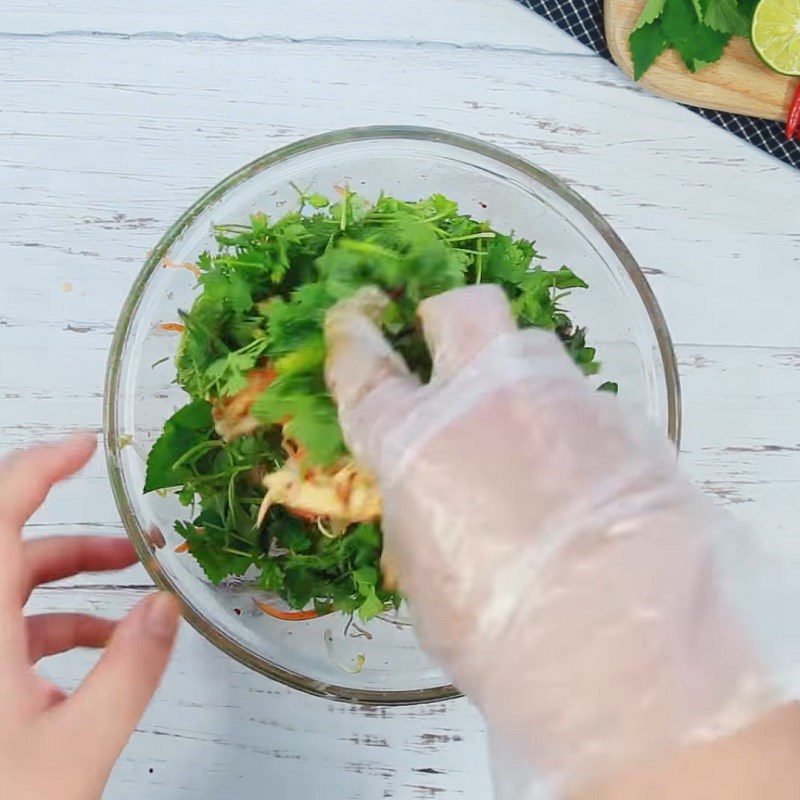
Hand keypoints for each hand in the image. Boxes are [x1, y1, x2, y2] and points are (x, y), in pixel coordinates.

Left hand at [0, 434, 179, 799]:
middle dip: (80, 543)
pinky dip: (53, 630)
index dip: (39, 468)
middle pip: (13, 551)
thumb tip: (165, 607)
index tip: (83, 447)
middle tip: (135, 546)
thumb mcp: (78, 745)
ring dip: (71, 588)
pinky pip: (7, 632)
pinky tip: (97, 655)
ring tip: (131, 602)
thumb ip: (130, 669)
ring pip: (11, 590)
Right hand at [325, 286, 773, 795]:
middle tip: (444, 347)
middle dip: (442, 318)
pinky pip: (584, 402)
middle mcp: (486, 399)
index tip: (355, 322)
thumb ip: (418, 513)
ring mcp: (561, 400)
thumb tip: (427, 490)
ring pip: (530, 349)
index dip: (353, 337)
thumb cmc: (504, 635)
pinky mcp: (623, 420)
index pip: (365, 364)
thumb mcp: (426, 581)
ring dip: (515, 378)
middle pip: (459, 310)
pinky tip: (583, 478)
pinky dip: (570, 426)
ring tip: (523, 429)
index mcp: (416, 440)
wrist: (624, 655)